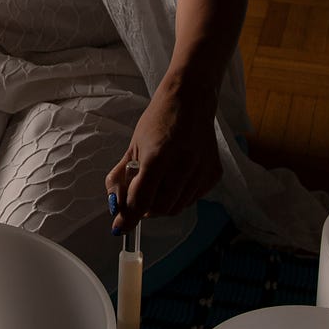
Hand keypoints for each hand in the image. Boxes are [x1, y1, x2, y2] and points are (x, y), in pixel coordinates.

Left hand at [105, 79, 220, 233]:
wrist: (191, 100)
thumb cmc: (159, 120)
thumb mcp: (133, 146)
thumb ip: (121, 177)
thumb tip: (114, 206)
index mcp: (158, 155)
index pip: (141, 200)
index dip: (128, 217)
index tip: (119, 227)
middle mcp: (183, 164)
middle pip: (160, 208)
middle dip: (146, 209)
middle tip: (140, 197)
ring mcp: (202, 170)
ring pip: (177, 207)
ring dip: (162, 204)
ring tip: (159, 183)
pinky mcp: (214, 173)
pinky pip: (193, 198)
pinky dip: (180, 196)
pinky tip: (176, 178)